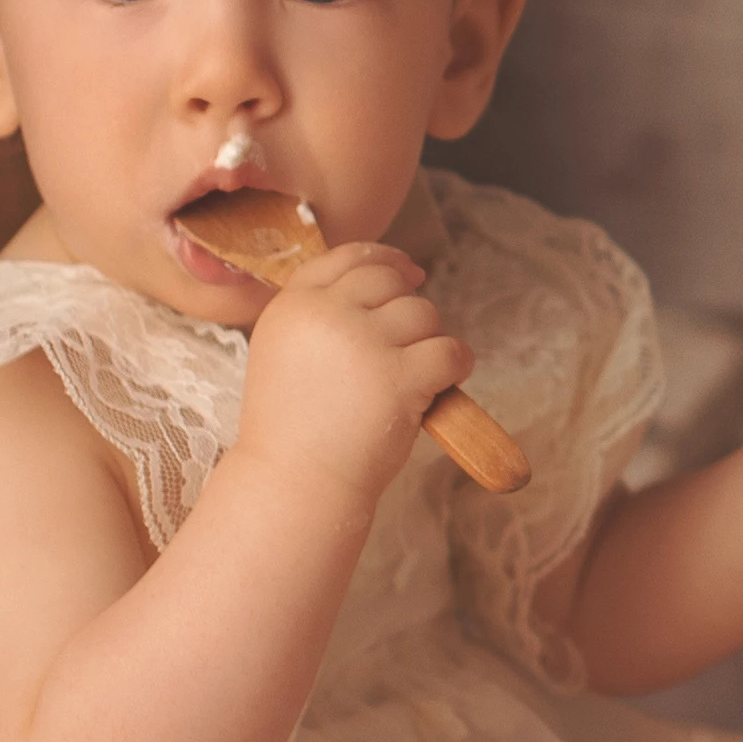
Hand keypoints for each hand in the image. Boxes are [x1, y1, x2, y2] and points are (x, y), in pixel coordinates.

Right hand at [230, 240, 471, 504]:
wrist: (294, 484)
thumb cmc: (294, 430)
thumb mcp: (286, 354)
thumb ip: (322, 316)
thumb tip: (389, 278)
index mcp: (292, 305)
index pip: (346, 257)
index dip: (385, 259)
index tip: (409, 270)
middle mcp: (326, 314)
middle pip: (389, 279)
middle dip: (409, 305)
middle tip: (412, 341)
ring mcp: (363, 342)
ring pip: (424, 313)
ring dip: (429, 341)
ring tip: (412, 378)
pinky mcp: (400, 376)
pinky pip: (451, 351)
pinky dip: (456, 366)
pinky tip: (442, 385)